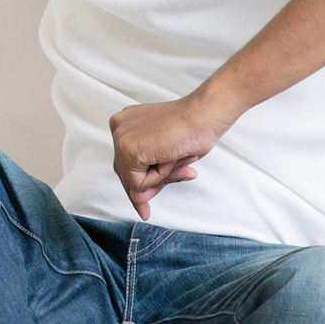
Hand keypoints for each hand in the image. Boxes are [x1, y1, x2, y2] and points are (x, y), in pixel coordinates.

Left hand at [108, 93, 236, 219]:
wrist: (205, 115)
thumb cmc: (193, 130)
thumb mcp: (168, 158)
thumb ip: (151, 176)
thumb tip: (137, 199)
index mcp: (127, 123)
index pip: (127, 163)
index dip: (140, 184)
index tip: (143, 204)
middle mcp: (119, 127)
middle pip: (126, 173)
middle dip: (145, 188)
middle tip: (148, 208)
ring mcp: (120, 136)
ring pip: (133, 180)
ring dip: (160, 178)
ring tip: (179, 158)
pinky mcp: (127, 148)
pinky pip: (139, 182)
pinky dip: (159, 177)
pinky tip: (172, 157)